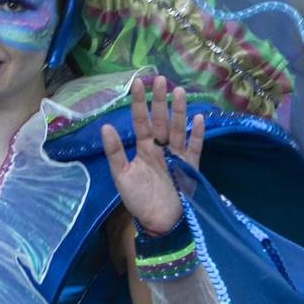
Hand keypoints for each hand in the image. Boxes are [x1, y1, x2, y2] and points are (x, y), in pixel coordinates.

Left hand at [100, 75, 204, 236]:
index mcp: (143, 149)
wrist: (159, 224)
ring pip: (178, 129)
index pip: (141, 121)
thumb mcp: (121, 176)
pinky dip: (197, 134)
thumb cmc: (138, 201)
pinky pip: (195, 148)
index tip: (138, 83)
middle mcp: (160, 149)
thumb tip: (105, 126)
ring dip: (179, 111)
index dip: (139, 103)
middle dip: (160, 100)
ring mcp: (177, 157)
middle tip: (161, 79)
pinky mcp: (191, 167)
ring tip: (180, 92)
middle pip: (161, 120)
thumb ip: (115, 152)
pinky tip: (198, 119)